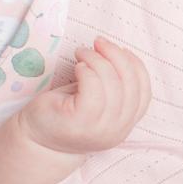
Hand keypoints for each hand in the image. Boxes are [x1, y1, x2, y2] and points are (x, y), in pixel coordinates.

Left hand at [16, 37, 151, 154]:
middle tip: (98, 43)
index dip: (136, 65)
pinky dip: (87, 70)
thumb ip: (116, 87)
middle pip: (130, 84)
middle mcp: (118, 130)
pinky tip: (78, 67)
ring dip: (97, 60)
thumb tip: (121, 53)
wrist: (37, 140)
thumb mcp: (99, 103)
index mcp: (126, 125)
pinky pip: (93, 87)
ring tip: (82, 53)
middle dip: (116, 55)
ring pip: (112, 83)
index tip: (120, 49)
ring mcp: (101, 128)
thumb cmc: (67, 114)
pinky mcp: (81, 120)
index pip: (144, 92)